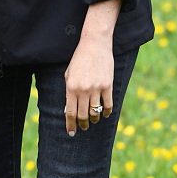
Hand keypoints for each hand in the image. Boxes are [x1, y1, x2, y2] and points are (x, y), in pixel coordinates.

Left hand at [63, 0, 121, 135]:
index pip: (70, 113)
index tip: (71, 133)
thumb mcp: (69, 74)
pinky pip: (108, 104)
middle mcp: (83, 90)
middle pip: (82, 115)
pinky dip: (106, 112)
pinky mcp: (107, 85)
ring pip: (95, 112)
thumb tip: (70, 110)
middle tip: (83, 128)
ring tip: (93, 120)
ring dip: (93, 119)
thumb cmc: (79, 59)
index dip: (70, 125)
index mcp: (71, 87)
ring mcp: (96, 88)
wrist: (95, 44)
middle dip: (82, 125)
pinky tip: (105, 114)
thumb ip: (69, 92)